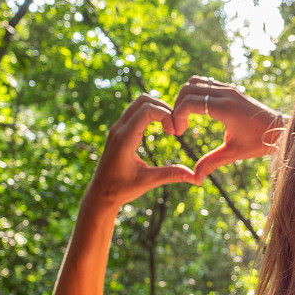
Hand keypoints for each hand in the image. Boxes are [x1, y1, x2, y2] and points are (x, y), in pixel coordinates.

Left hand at [86, 94, 196, 209]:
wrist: (99, 194)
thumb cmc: (120, 190)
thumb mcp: (147, 182)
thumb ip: (170, 175)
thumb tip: (195, 177)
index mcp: (124, 139)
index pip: (147, 111)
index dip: (166, 115)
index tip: (176, 132)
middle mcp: (119, 129)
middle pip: (143, 100)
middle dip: (164, 108)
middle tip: (176, 127)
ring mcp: (118, 128)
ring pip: (139, 103)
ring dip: (158, 109)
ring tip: (171, 126)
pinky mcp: (120, 130)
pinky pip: (137, 111)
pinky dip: (152, 113)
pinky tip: (163, 128)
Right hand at [171, 76, 287, 183]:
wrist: (280, 129)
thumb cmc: (259, 142)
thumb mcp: (234, 153)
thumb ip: (212, 162)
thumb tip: (194, 179)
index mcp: (225, 107)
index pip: (189, 102)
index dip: (177, 116)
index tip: (177, 133)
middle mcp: (226, 93)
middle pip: (188, 88)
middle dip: (177, 106)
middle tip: (178, 128)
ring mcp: (229, 89)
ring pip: (195, 82)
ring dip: (184, 98)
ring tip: (184, 119)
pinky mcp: (230, 89)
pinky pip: (205, 84)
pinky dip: (195, 94)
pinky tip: (196, 113)